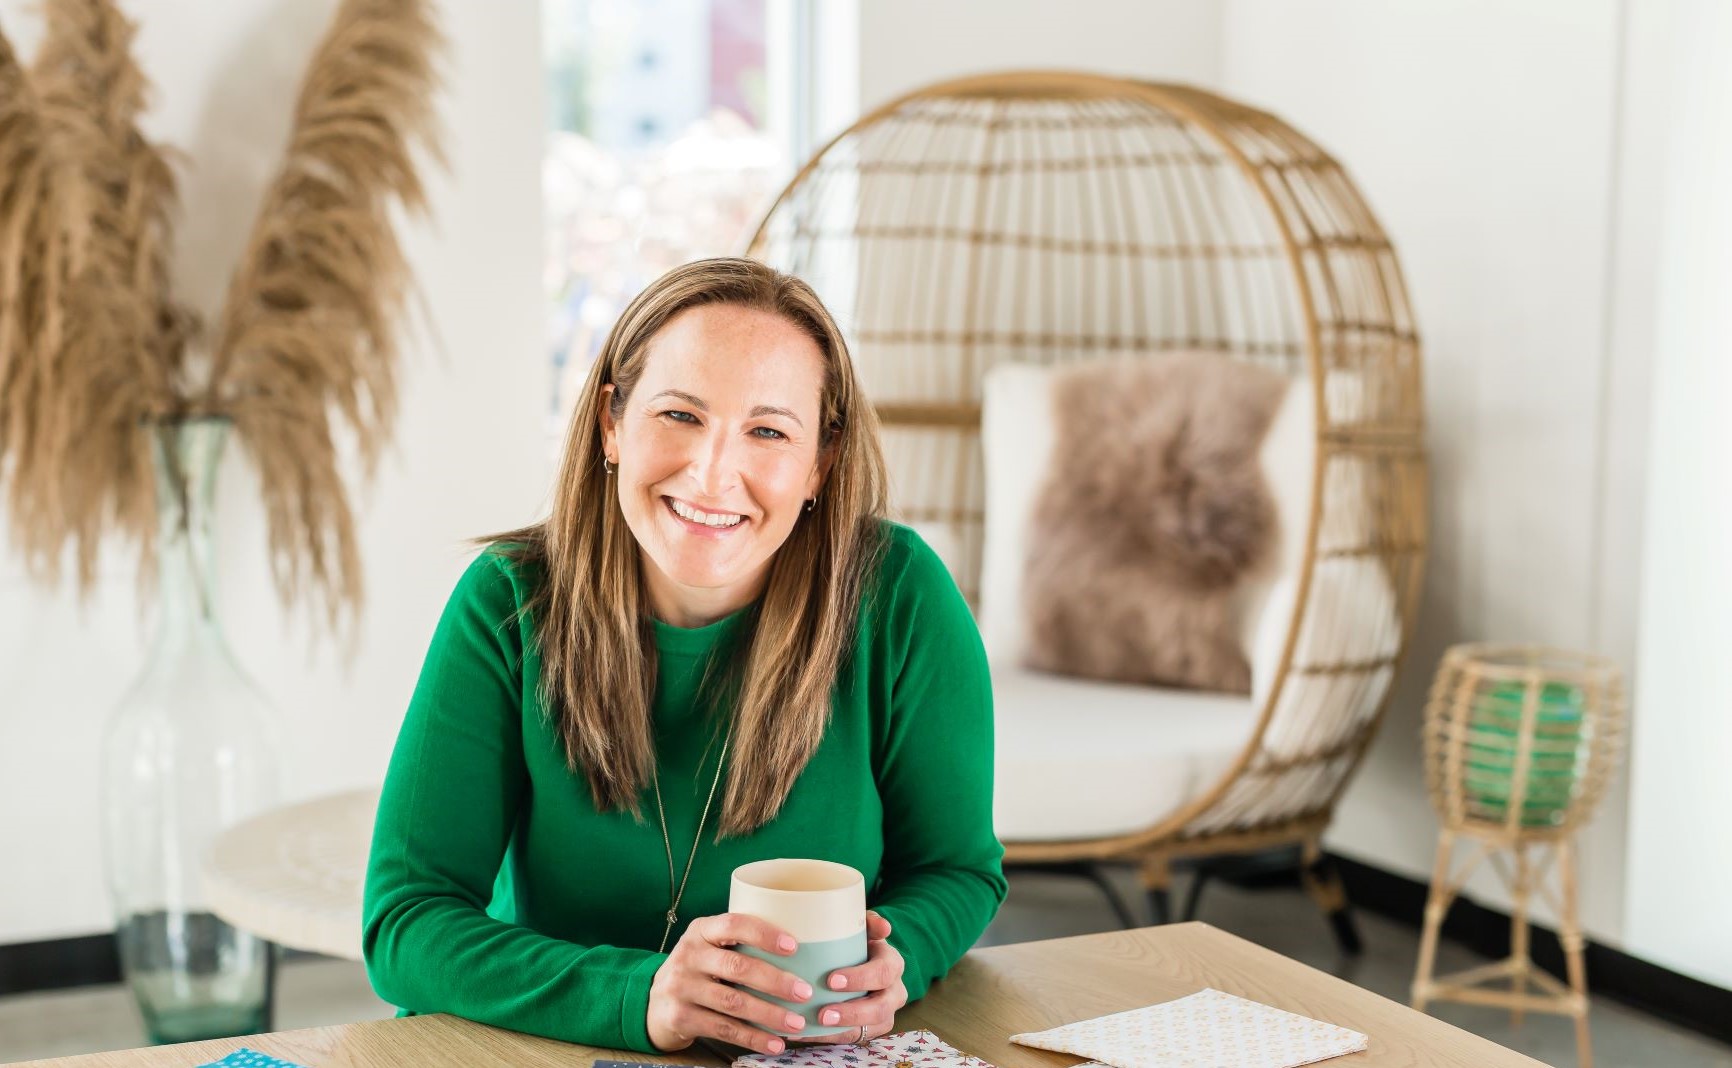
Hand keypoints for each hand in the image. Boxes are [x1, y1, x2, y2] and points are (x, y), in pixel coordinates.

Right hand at [646, 912, 815, 1054]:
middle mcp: (688, 956)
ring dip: (770, 1015)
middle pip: (737, 967)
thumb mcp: (710, 947)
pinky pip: (724, 1029)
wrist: (654, 1003)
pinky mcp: (681, 1018)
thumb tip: (802, 951)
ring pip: (733, 1002)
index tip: (794, 947)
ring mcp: (681, 988)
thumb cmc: (698, 970)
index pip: (734, 924)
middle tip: (804, 992)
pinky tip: (774, 1043)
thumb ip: (741, 943)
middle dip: (776, 981)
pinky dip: (753, 1037)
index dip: (764, 934)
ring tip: (796, 1023)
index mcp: (701, 930)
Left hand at [789, 910, 906, 1044]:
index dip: (860, 978)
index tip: (831, 980)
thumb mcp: (862, 928)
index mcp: (892, 964)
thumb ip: (869, 921)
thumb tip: (883, 926)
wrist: (859, 961)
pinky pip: (853, 1038)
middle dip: (852, 1012)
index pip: (883, 972)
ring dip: (841, 1030)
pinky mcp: (871, 1030)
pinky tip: (805, 1034)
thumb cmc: (855, 943)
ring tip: (814, 1027)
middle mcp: (894, 992)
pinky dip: (829, 1038)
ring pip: (869, 1029)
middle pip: (880, 1007)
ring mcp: (884, 1014)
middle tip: (823, 1013)